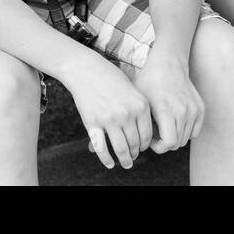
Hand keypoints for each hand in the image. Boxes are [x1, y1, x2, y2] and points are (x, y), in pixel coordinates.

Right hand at [64, 55, 152, 169]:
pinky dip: (106, 160)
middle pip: (135, 143)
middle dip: (135, 153)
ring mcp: (110, 120)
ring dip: (124, 159)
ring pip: (121, 148)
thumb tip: (144, 133)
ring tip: (126, 163)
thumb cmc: (110, 77)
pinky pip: (102, 148)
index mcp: (141, 104)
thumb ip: (139, 109)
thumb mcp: (132, 89)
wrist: (86, 70)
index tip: (142, 148)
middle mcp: (127, 113)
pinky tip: (110, 164)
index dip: (145, 145)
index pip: (147, 134)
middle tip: (134, 156)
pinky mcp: (93, 123)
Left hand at [135, 49, 204, 152]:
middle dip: (164, 143)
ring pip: (185, 139)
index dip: (158, 147)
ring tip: (164, 126)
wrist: (168, 63)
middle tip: (155, 132)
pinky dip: (186, 132)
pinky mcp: (200, 108)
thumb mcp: (140, 103)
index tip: (150, 138)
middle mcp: (183, 110)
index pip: (168, 143)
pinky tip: (175, 122)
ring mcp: (194, 109)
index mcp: (166, 110)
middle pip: (176, 143)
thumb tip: (138, 142)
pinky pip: (195, 132)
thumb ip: (140, 124)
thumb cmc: (149, 82)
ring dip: (174, 137)